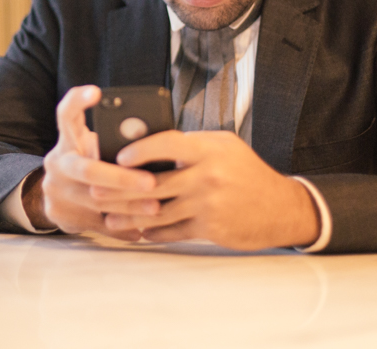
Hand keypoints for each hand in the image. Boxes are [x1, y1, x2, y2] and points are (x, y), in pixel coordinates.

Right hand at [22, 85, 159, 239]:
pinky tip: (141, 230)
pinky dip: (121, 227)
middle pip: (88, 168)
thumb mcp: (90, 148)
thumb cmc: (86, 164)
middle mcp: (58, 162)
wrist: (52, 196)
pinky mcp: (61, 215)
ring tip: (157, 207)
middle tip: (150, 182)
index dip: (78, 101)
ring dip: (129, 205)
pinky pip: (97, 224)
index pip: (66, 113)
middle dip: (122, 177)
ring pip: (96, 200)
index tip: (97, 92)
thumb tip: (156, 139)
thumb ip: (112, 143)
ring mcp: (56, 190)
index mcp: (68, 140)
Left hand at [99, 130, 319, 250]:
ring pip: (157, 212)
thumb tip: (148, 144)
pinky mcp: (209, 228)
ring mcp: (208, 204)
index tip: (118, 157)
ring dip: (129, 217)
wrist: (281, 207)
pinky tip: (137, 232)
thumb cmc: (247, 172)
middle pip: (154, 183)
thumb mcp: (223, 147)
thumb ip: (190, 146)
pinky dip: (152, 233)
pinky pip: (172, 231)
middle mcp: (207, 175)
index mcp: (208, 149)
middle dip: (120, 189)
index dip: (139, 150)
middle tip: (96, 190)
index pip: (167, 143)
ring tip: (109, 218)